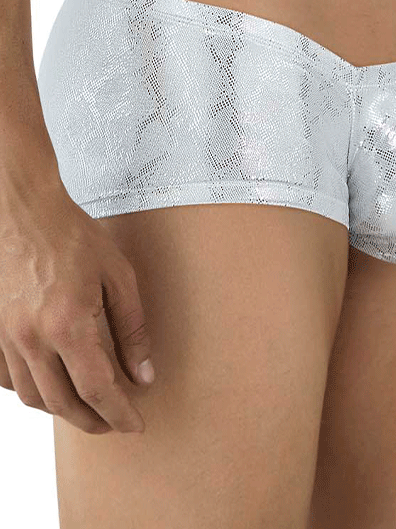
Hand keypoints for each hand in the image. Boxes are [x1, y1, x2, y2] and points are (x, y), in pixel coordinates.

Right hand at [0, 175, 154, 435]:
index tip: (135, 424)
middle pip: (63, 403)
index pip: (97, 390)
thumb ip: (132, 329)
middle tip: (115, 420)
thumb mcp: (117, 275)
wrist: (23, 210)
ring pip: (34, 397)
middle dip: (93, 420)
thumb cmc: (71, 234)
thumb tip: (143, 374)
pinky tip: (50, 383)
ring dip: (62, 409)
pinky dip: (32, 390)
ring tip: (87, 405)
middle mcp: (33, 338)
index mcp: (68, 325)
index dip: (119, 414)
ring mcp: (8, 337)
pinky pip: (9, 379)